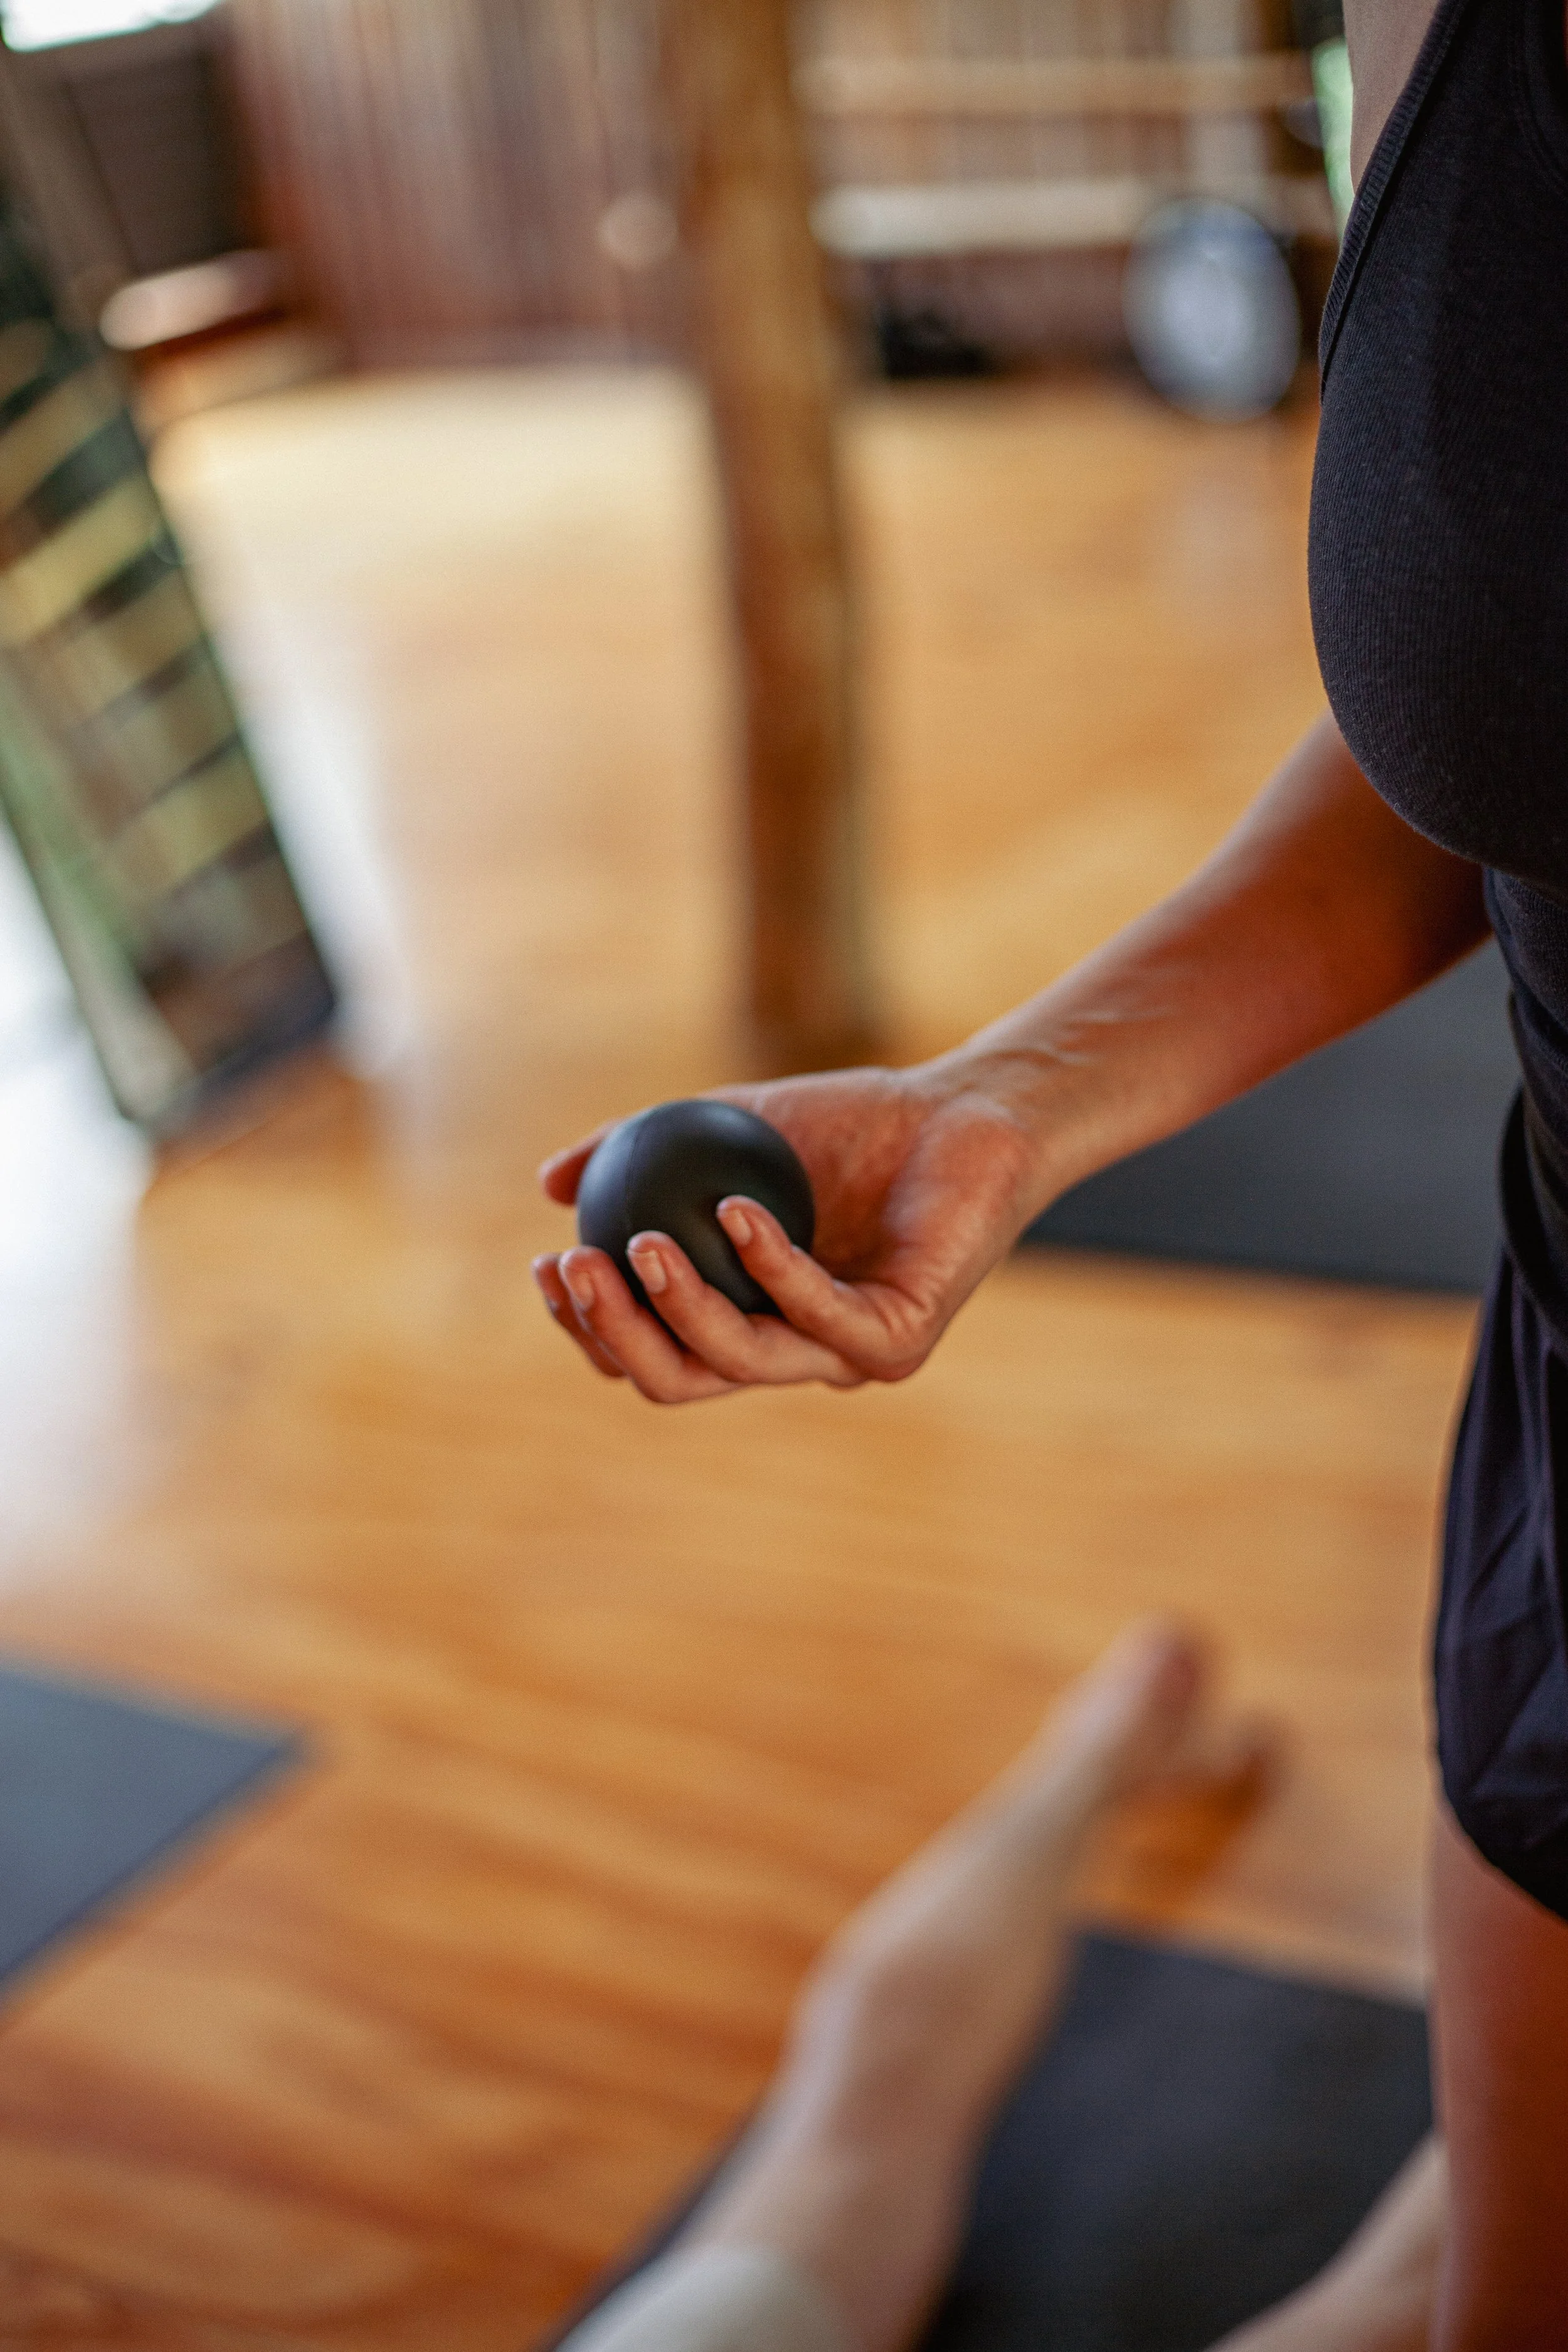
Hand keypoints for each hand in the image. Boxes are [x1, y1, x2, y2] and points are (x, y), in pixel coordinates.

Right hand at [532, 1060, 1037, 1402]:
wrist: (965, 1113)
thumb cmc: (852, 1125)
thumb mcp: (726, 1124)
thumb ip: (642, 1150)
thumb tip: (548, 1182)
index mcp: (745, 1320)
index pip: (652, 1352)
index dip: (591, 1325)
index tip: (550, 1262)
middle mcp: (791, 1352)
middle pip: (679, 1379)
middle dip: (613, 1335)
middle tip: (573, 1265)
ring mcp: (846, 1354)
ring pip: (741, 1362)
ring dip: (678, 1309)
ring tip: (642, 1242)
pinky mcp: (902, 1338)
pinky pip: (823, 1318)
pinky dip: (772, 1267)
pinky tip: (735, 1213)